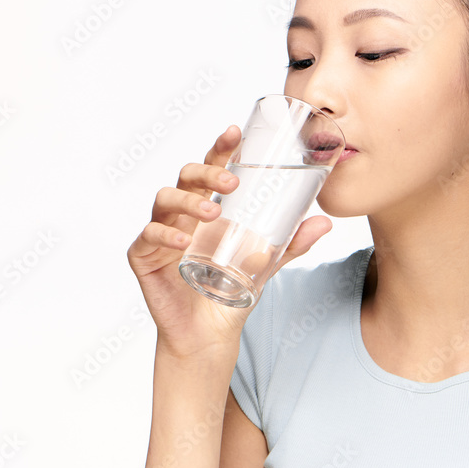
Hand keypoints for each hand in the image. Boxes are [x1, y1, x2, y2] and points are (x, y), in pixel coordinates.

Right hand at [127, 124, 333, 358]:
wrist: (210, 335)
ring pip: (164, 199)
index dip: (220, 148)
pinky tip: (183, 240)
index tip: (235, 133)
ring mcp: (160, 232)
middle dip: (207, 172)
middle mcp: (182, 214)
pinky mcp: (143, 256)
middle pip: (186, 176)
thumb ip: (291, 243)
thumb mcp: (267, 264)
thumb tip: (325, 222)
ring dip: (188, 200)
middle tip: (232, 183)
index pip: (211, 168)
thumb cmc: (232, 291)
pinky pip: (147, 236)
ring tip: (211, 212)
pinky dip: (164, 234)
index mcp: (208, 207)